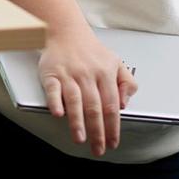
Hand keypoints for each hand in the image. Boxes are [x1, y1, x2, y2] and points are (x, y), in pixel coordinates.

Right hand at [38, 26, 139, 156]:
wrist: (65, 30)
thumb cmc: (90, 50)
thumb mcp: (116, 62)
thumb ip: (126, 83)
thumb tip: (125, 105)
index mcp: (105, 73)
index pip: (112, 106)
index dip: (113, 127)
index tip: (113, 142)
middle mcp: (88, 75)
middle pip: (95, 107)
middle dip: (98, 132)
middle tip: (98, 148)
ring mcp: (69, 74)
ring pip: (76, 101)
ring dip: (78, 122)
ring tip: (80, 138)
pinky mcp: (52, 73)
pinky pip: (53, 89)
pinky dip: (56, 102)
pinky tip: (58, 113)